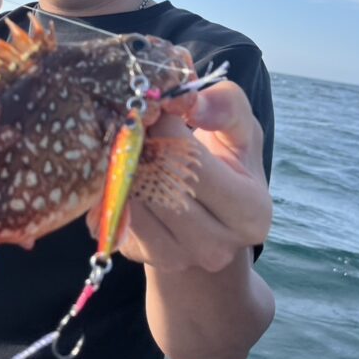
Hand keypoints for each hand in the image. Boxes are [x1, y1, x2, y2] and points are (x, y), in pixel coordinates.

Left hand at [88, 80, 271, 272]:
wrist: (207, 218)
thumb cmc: (227, 165)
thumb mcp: (241, 131)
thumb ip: (228, 106)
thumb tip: (188, 101)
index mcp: (250, 213)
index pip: (195, 164)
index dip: (168, 127)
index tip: (158, 107)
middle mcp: (215, 246)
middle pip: (159, 186)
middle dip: (141, 145)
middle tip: (136, 121)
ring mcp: (174, 257)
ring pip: (130, 199)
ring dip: (121, 164)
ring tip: (128, 142)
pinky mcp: (136, 255)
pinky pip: (110, 213)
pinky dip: (108, 185)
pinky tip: (117, 168)